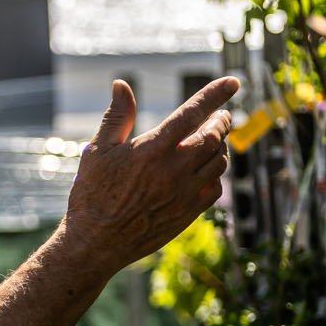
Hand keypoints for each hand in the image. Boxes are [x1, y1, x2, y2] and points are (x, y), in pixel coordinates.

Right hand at [61, 76, 237, 272]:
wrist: (95, 243)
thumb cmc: (91, 194)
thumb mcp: (98, 150)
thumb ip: (117, 116)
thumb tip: (121, 84)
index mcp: (152, 149)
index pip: (193, 112)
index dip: (215, 94)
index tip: (233, 82)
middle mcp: (173, 170)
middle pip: (214, 137)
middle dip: (222, 121)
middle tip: (222, 115)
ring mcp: (183, 194)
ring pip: (219, 162)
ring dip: (221, 147)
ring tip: (214, 140)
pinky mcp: (187, 214)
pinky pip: (215, 189)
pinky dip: (217, 174)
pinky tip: (208, 170)